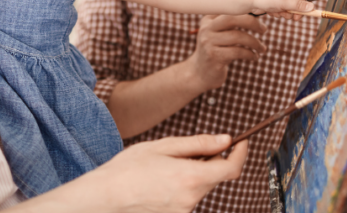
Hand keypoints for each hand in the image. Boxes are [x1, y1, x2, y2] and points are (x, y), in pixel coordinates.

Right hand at [81, 135, 248, 212]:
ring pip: (201, 187)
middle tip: (194, 148)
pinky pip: (189, 197)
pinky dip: (184, 185)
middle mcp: (191, 198)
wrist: (106, 197)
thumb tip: (225, 140)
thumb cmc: (128, 169)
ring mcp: (184, 210)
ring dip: (195, 173)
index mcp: (190, 177)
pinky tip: (162, 180)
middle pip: (216, 177)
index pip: (231, 168)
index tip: (241, 142)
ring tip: (167, 165)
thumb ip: (197, 144)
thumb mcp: (163, 146)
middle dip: (213, 161)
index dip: (241, 154)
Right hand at [187, 15, 267, 91]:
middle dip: (252, 22)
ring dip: (255, 42)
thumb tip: (257, 15)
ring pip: (237, 36)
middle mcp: (206, 29)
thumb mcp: (219, 34)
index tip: (261, 15)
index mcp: (208, 20)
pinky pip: (238, 52)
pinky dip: (250, 54)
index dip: (247, 10)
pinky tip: (254, 56)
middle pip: (231, 18)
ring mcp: (208, 43)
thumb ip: (232, 24)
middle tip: (264, 30)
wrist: (200, 73)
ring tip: (262, 48)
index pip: (229, 9)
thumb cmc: (217, 51)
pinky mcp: (214, 57)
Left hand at [252, 0, 312, 19]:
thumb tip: (312, 7)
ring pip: (286, 10)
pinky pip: (278, 11)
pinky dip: (275, 13)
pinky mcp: (270, 4)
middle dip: (291, 12)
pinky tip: (269, 11)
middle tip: (286, 15)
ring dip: (282, 13)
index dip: (302, 8)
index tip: (300, 16)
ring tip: (276, 11)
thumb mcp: (285, 2)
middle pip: (294, 5)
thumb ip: (299, 6)